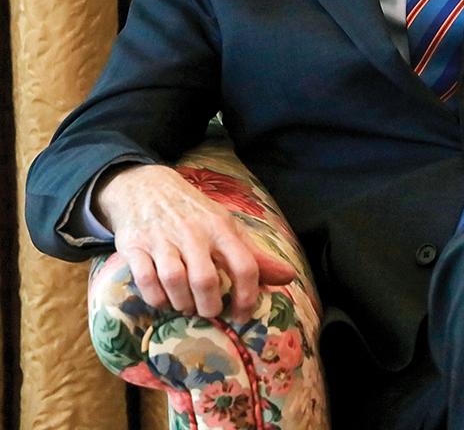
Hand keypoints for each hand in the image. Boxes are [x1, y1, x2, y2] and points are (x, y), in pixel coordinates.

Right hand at [94, 163, 294, 321]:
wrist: (148, 187)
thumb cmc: (195, 214)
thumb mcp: (228, 227)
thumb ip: (255, 255)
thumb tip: (288, 277)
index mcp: (222, 228)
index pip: (244, 265)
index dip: (247, 296)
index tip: (242, 315)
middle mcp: (194, 233)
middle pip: (205, 280)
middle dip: (209, 306)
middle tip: (210, 311)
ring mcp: (163, 239)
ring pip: (175, 282)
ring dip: (183, 304)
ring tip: (188, 306)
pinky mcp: (135, 247)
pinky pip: (146, 281)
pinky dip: (157, 298)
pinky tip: (165, 299)